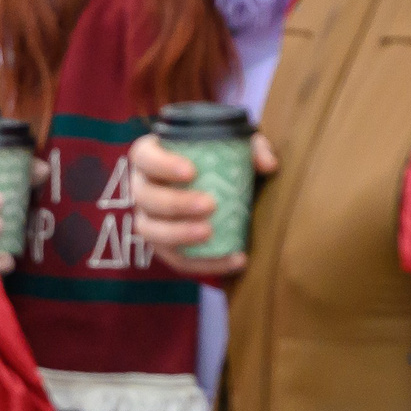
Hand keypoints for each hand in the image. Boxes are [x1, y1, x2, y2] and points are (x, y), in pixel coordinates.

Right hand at [130, 132, 276, 278]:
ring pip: (150, 231)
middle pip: (146, 197)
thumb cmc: (222, 160)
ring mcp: (148, 219)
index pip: (144, 157)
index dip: (162, 164)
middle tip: (209, 205)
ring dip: (179, 234)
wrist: (221, 190)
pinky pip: (176, 260)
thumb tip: (268, 165)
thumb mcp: (238, 147)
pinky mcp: (164, 247)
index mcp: (151, 157)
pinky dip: (204, 263)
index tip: (191, 172)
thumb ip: (255, 149)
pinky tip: (234, 259)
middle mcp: (142, 188)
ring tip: (209, 233)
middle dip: (175, 203)